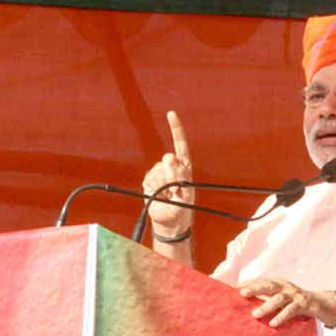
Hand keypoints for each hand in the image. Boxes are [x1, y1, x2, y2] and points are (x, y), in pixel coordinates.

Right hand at [142, 111, 193, 235]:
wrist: (170, 221)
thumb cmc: (183, 208)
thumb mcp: (186, 193)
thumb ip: (180, 176)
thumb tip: (170, 157)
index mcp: (184, 165)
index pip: (180, 143)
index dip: (175, 128)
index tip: (171, 113)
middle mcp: (171, 166)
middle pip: (168, 159)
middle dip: (171, 174)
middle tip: (175, 191)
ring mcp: (159, 173)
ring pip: (157, 171)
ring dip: (163, 186)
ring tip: (168, 196)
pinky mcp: (148, 181)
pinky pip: (149, 180)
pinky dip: (154, 190)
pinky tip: (158, 196)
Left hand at [238, 278, 323, 326]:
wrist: (320, 303)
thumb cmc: (294, 302)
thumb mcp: (279, 299)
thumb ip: (264, 300)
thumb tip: (243, 307)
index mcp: (276, 283)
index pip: (258, 281)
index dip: (245, 284)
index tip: (230, 288)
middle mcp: (284, 286)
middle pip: (267, 285)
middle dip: (254, 288)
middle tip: (241, 293)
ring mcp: (294, 294)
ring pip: (279, 298)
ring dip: (266, 306)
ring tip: (254, 314)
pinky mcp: (304, 304)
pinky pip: (291, 310)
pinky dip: (282, 316)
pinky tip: (273, 323)